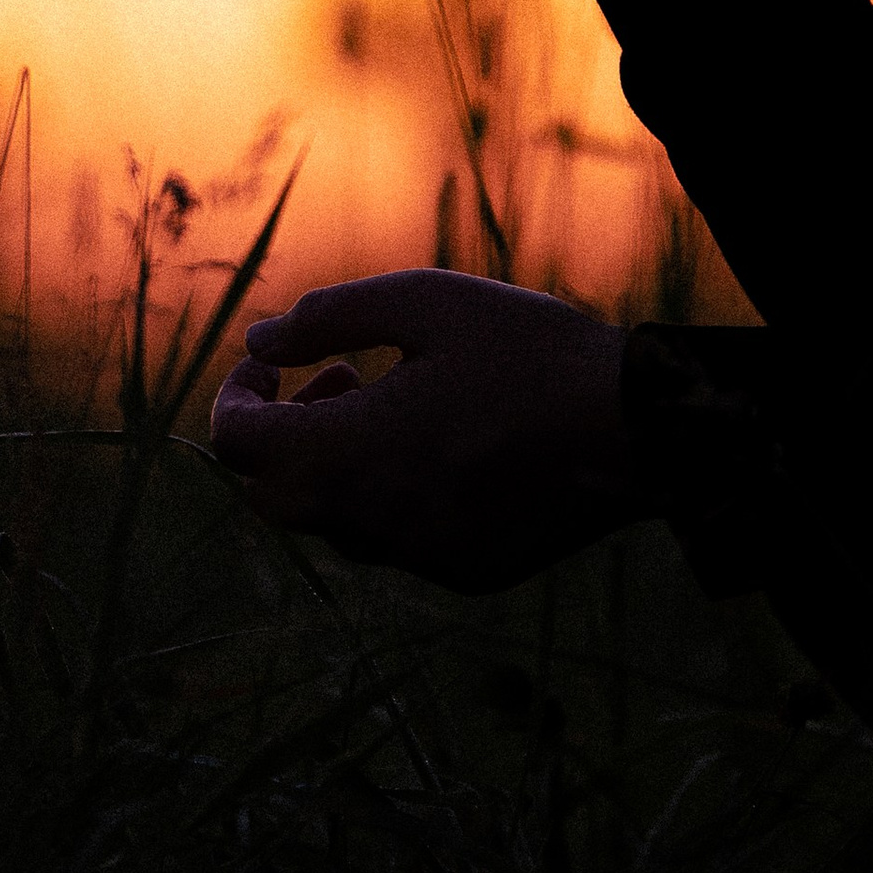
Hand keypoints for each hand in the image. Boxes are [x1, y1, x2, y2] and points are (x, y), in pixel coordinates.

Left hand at [208, 270, 640, 591]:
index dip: (236, 400)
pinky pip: (396, 542)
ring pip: (334, 524)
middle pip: (273, 497)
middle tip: (335, 379)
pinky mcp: (463, 571)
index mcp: (349, 453)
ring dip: (335, 465)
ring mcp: (418, 557)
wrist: (635, 429)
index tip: (267, 366)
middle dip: (280, 437)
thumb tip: (258, 343)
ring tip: (395, 400)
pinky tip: (447, 447)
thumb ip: (327, 317)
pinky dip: (391, 496)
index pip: (239, 445)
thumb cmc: (527, 352)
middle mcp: (372, 521)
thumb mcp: (424, 302)